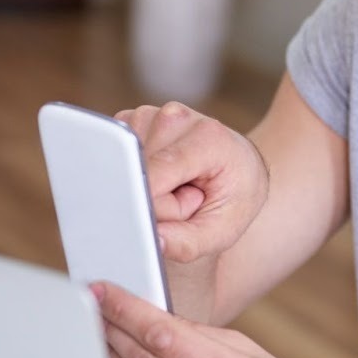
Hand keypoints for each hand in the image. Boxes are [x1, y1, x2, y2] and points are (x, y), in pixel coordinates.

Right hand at [115, 102, 268, 262]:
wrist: (241, 167)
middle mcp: (174, 117)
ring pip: (123, 167)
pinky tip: (162, 174)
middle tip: (188, 197)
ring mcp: (150, 115)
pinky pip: (116, 160)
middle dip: (157, 200)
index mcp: (206, 136)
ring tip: (178, 185)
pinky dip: (136, 174)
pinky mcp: (132, 122)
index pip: (155, 179)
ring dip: (147, 187)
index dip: (163, 208)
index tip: (189, 209)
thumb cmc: (234, 197)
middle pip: (138, 174)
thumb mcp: (223, 231)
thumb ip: (186, 243)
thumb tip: (150, 241)